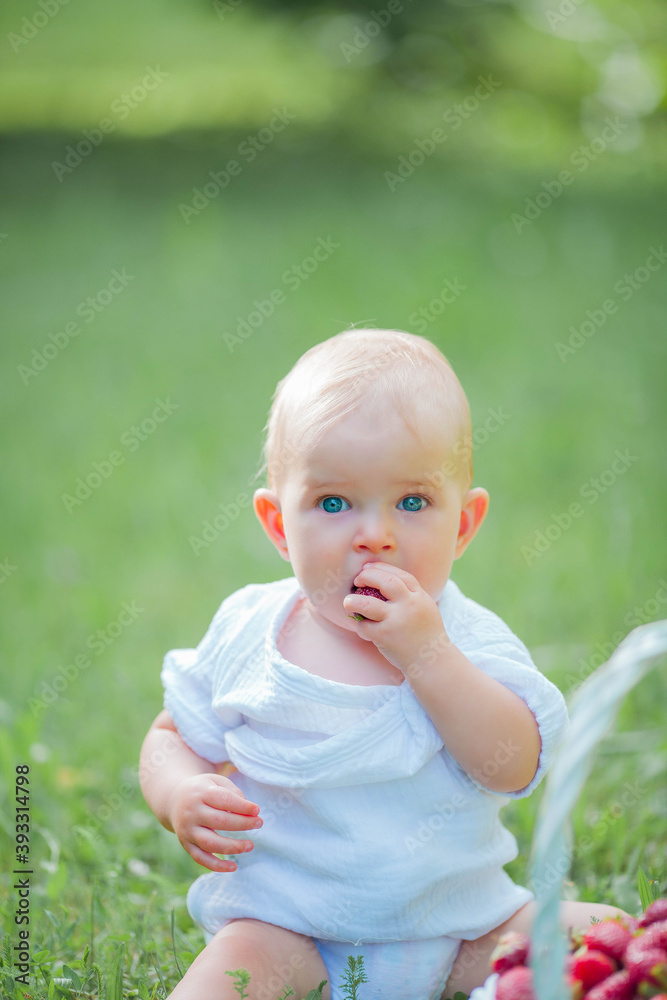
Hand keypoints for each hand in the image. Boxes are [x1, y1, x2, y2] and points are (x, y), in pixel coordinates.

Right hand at [169, 773, 261, 871]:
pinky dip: (216, 866)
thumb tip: (248, 811)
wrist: (173, 800)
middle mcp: (192, 812)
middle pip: (218, 821)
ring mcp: (188, 830)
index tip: (257, 810)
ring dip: (232, 847)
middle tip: (259, 823)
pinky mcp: (186, 845)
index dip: (242, 806)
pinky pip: (200, 858)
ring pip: (210, 842)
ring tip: (250, 846)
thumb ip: (233, 792)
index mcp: (201, 793)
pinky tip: (233, 867)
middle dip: (242, 824)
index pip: (223, 800)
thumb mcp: (216, 781)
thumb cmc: (204, 790)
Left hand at [343, 561, 448, 676]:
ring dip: (353, 601)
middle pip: (385, 582)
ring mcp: (396, 621)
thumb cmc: (425, 634)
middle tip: (357, 580)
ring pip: (367, 604)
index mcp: (420, 597)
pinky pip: (365, 627)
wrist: (432, 662)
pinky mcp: (385, 636)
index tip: (368, 567)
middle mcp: (409, 606)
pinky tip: (364, 628)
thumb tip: (385, 579)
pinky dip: (361, 626)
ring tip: (347, 602)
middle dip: (368, 576)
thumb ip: (410, 594)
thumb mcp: (425, 608)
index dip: (382, 568)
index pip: (401, 575)